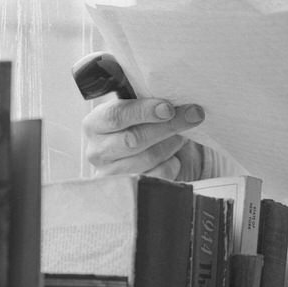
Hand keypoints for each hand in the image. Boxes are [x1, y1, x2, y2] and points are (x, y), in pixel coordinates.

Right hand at [82, 94, 205, 179]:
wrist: (127, 154)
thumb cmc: (132, 124)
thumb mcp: (130, 107)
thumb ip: (142, 99)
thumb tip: (174, 97)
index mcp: (94, 124)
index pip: (116, 116)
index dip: (144, 111)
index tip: (169, 108)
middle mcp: (97, 151)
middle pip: (135, 139)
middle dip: (168, 126)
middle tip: (193, 115)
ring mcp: (111, 174)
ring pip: (149, 158)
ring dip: (172, 143)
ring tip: (184, 132)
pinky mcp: (128, 189)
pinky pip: (157, 175)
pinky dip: (172, 162)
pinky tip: (174, 153)